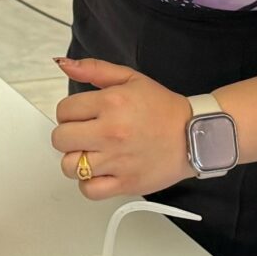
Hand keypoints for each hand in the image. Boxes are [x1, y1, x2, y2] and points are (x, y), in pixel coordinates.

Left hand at [49, 57, 190, 200]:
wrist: (195, 135)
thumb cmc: (164, 109)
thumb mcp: (131, 78)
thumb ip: (95, 69)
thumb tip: (66, 65)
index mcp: (112, 102)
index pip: (64, 111)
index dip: (70, 113)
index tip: (81, 116)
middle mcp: (112, 132)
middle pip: (61, 139)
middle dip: (69, 136)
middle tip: (84, 135)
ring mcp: (117, 160)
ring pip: (70, 166)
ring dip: (76, 161)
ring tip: (92, 154)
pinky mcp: (125, 183)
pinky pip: (89, 190)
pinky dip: (89, 184)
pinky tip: (100, 172)